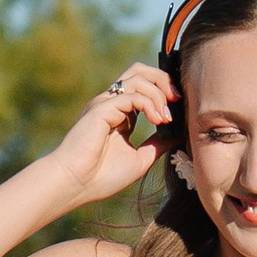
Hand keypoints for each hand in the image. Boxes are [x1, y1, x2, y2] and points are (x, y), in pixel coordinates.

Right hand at [50, 63, 177, 206]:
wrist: (75, 184)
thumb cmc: (102, 177)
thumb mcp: (140, 159)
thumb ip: (157, 144)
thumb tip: (178, 134)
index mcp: (120, 113)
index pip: (145, 86)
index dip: (165, 90)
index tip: (180, 106)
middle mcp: (112, 103)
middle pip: (141, 71)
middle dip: (164, 80)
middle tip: (177, 99)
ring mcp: (105, 103)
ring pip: (138, 77)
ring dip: (159, 93)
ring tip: (165, 118)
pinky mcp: (101, 108)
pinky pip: (131, 94)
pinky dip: (149, 103)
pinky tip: (157, 120)